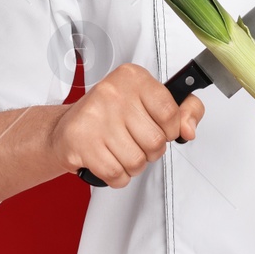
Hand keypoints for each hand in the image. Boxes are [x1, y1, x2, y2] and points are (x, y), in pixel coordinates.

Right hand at [49, 63, 203, 187]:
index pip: (170, 112)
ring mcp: (95, 117)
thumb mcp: (149, 101)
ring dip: (133, 165)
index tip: (159, 127)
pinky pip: (116, 174)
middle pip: (156, 142)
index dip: (170, 129)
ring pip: (137, 161)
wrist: (66, 128)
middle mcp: (113, 92)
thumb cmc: (112, 115)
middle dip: (151, 151)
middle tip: (135, 141)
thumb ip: (183, 110)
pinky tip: (108, 160)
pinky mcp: (81, 142)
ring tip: (120, 151)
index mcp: (133, 77)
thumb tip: (189, 130)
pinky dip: (117, 176)